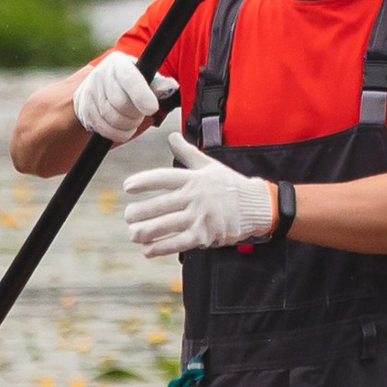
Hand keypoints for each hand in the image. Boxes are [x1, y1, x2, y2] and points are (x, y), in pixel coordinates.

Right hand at [73, 50, 174, 142]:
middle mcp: (101, 74)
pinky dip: (118, 134)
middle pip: (121, 104)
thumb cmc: (134, 84)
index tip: (152, 109)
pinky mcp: (85, 109)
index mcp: (119, 63)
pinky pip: (105, 129)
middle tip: (142, 113)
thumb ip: (159, 85)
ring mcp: (90, 92)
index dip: (141, 96)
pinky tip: (123, 127)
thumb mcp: (147, 79)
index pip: (129, 79)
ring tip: (133, 119)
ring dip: (129, 125)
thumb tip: (169, 88)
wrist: (105, 87)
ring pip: (113, 119)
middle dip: (136, 115)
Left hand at [123, 130, 276, 258]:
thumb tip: (171, 137)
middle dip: (140, 212)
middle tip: (127, 216)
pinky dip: (161, 247)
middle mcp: (196, 197)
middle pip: (161, 205)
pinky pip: (178, 243)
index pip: (164, 178)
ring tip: (134, 233)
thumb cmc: (231, 185)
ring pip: (166, 225)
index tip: (128, 187)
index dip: (144, 181)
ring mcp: (201, 217)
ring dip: (146, 231)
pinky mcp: (205, 235)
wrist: (258, 206)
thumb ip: (188, 153)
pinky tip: (148, 250)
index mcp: (195, 178)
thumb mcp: (210, 166)